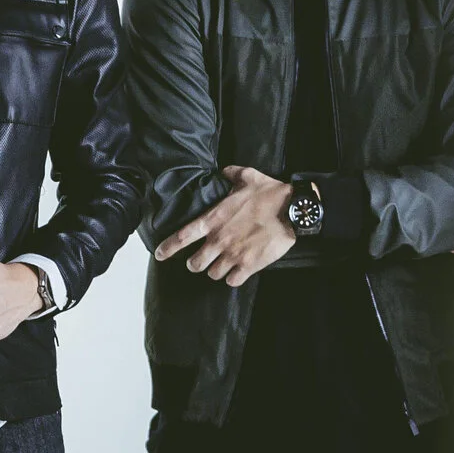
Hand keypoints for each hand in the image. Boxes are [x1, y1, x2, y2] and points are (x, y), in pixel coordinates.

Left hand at [154, 166, 295, 285]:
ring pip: (213, 274)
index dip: (168, 248)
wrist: (293, 209)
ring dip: (216, 271)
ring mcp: (234, 255)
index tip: (160, 255)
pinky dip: (232, 279)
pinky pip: (232, 281)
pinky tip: (237, 272)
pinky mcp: (249, 265)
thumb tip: (223, 171)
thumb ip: (230, 174)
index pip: (183, 237)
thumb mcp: (247, 176)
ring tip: (222, 265)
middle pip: (194, 264)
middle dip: (196, 264)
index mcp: (214, 220)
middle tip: (201, 261)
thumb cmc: (270, 193)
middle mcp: (219, 240)